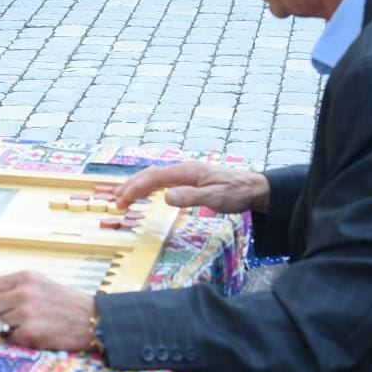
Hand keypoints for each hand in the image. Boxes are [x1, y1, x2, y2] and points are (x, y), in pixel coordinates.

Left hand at [0, 271, 96, 350]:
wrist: (93, 320)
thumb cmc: (68, 304)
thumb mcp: (42, 284)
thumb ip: (18, 288)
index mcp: (26, 277)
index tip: (3, 305)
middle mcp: (23, 292)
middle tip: (10, 321)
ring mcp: (26, 313)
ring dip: (11, 328)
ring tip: (31, 326)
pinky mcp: (30, 332)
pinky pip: (11, 338)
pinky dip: (21, 339)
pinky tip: (37, 334)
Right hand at [115, 161, 269, 213]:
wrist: (255, 188)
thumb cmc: (236, 193)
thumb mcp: (215, 198)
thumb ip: (190, 197)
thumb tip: (165, 197)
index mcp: (187, 171)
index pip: (154, 177)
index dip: (136, 188)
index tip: (122, 200)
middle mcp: (184, 169)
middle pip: (150, 175)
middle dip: (131, 186)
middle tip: (116, 202)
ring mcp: (187, 174)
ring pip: (155, 177)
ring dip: (137, 186)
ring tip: (123, 198)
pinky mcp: (191, 180)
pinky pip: (163, 182)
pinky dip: (149, 188)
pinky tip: (145, 195)